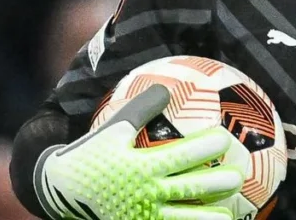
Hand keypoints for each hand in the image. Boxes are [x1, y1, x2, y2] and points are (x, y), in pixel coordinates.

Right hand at [35, 85, 244, 219]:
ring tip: (229, 216)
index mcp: (140, 166)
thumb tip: (166, 88)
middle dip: (217, 183)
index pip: (181, 155)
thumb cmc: (90, 155)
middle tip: (239, 177)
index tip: (225, 139)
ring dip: (208, 218)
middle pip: (189, 189)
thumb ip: (141, 109)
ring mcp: (141, 216)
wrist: (56, 192)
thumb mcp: (112, 129)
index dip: (205, 147)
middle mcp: (145, 193)